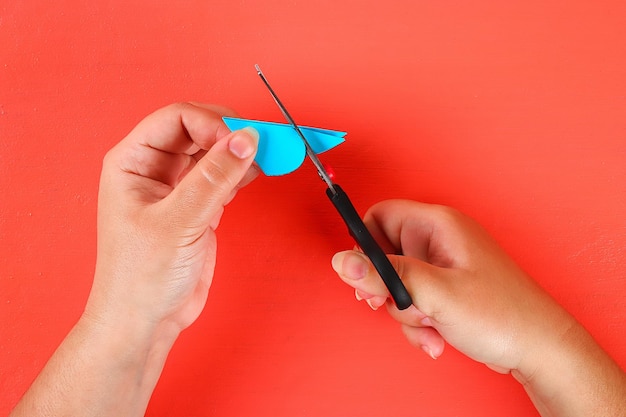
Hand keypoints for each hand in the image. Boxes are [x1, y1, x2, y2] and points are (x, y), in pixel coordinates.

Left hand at [87, 102, 258, 334]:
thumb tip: (244, 140)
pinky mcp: (198, 208)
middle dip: (230, 133)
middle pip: (198, 131)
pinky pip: (223, 178)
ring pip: (213, 153)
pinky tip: (257, 172)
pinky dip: (242, 173)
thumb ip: (213, 179)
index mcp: (133, 162)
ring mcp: (178, 189)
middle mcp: (154, 169)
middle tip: (261, 143)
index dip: (211, 123)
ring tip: (267, 155)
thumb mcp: (178, 222)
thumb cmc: (139, 277)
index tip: (240, 141)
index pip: (177, 119)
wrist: (146, 321)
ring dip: (240, 152)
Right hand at [331, 199, 573, 373]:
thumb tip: (343, 261)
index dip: (366, 244)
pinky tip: (437, 336)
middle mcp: (438, 241)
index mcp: (438, 226)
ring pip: (396, 283)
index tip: (367, 276)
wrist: (538, 349)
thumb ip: (386, 276)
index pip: (381, 216)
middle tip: (396, 305)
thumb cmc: (502, 314)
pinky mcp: (445, 289)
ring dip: (405, 311)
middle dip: (388, 288)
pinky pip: (412, 300)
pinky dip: (417, 320)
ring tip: (430, 324)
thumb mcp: (435, 294)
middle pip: (384, 254)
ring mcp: (442, 266)